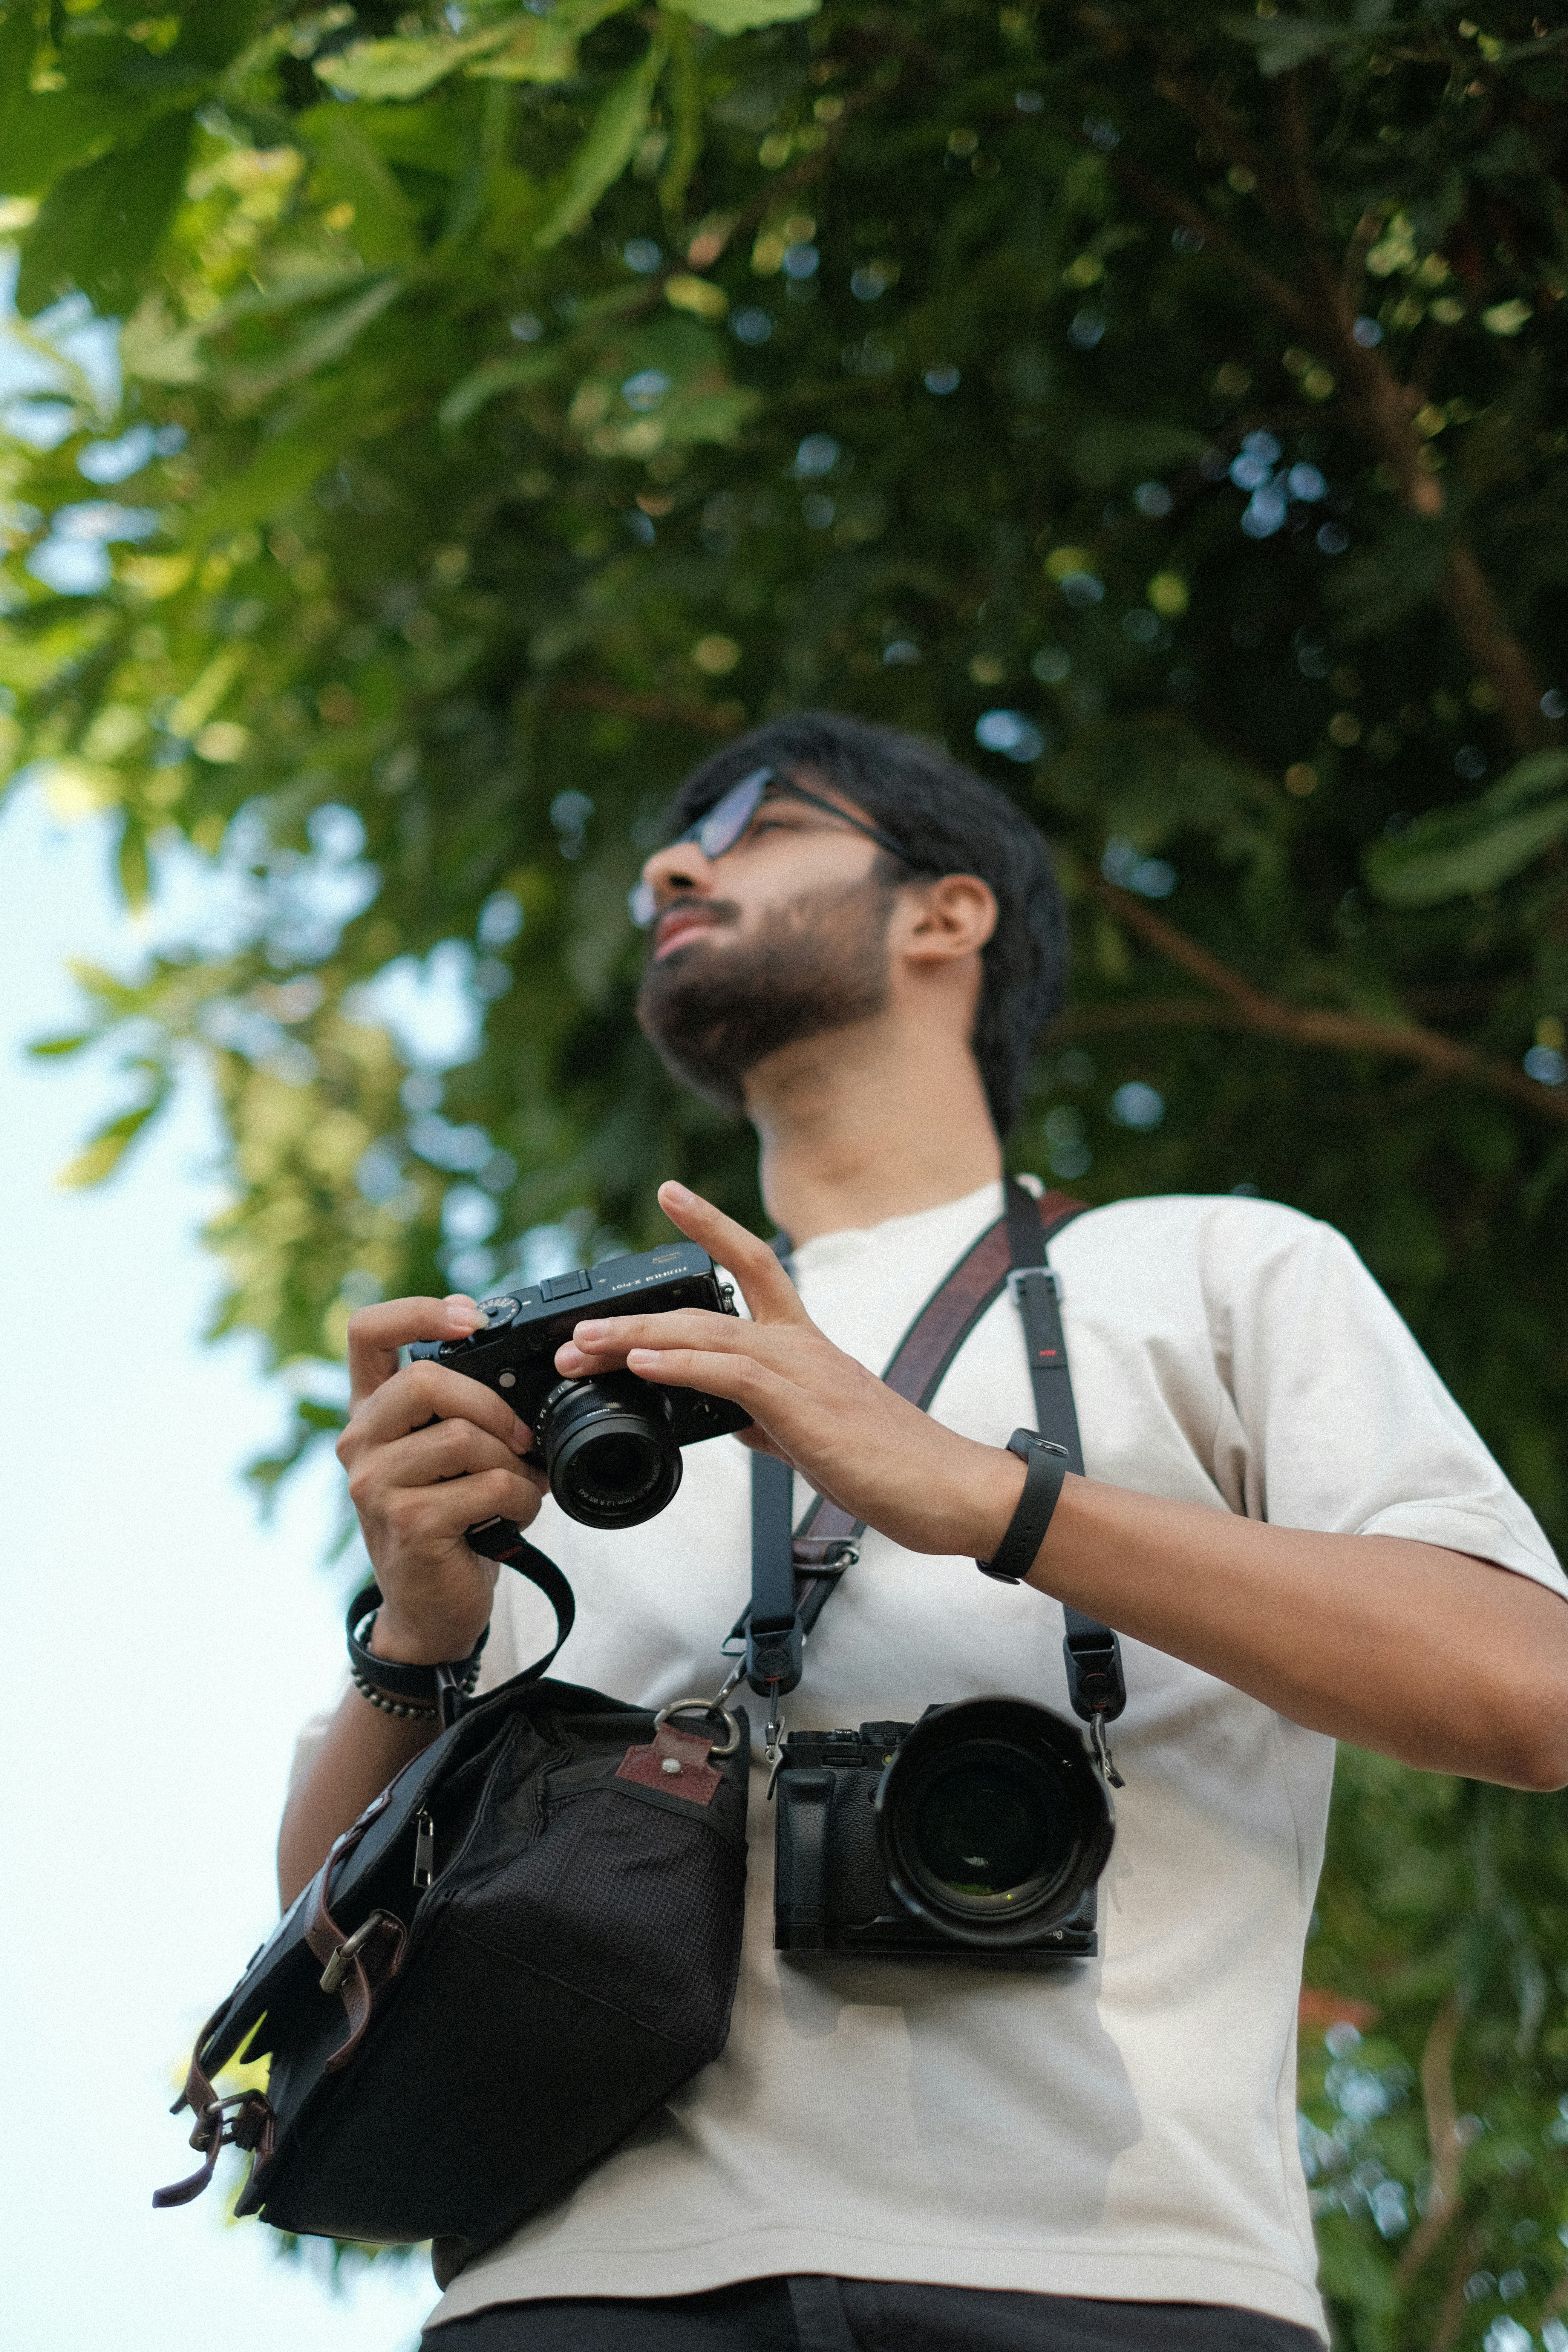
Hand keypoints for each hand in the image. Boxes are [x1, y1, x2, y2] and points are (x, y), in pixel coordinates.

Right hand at [337, 1295, 547, 1665]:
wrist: (430, 1610)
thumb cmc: (450, 1524)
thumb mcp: (446, 1457)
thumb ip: (460, 1411)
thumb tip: (525, 1371)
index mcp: (371, 1413)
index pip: (366, 1332)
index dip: (418, 1311)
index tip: (470, 1320)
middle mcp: (360, 1442)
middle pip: (427, 1380)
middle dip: (493, 1407)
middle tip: (522, 1440)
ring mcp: (375, 1484)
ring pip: (463, 1436)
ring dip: (512, 1463)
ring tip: (519, 1487)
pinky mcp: (407, 1522)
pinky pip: (487, 1486)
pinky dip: (520, 1499)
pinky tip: (515, 1517)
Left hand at [553, 1182, 1022, 1559]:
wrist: (947, 1490)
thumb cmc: (887, 1463)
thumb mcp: (811, 1431)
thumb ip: (767, 1415)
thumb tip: (727, 1416)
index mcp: (804, 1344)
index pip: (753, 1264)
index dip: (710, 1226)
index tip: (670, 1193)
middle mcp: (801, 1344)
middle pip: (707, 1305)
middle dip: (634, 1316)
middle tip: (577, 1330)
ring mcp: (805, 1371)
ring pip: (709, 1334)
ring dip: (638, 1338)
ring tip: (586, 1344)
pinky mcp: (805, 1406)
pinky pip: (732, 1375)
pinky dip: (682, 1366)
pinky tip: (644, 1365)